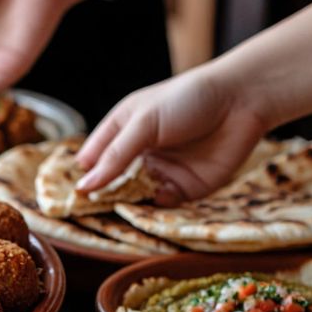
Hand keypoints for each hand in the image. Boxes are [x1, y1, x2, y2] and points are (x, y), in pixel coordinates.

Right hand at [74, 67, 268, 202]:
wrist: (242, 100)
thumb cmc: (187, 99)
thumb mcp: (144, 122)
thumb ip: (115, 156)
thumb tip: (84, 186)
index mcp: (121, 132)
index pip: (92, 160)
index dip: (81, 177)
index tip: (69, 197)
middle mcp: (138, 155)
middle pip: (112, 183)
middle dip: (102, 197)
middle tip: (88, 212)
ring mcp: (161, 172)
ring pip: (136, 197)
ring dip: (129, 204)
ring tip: (122, 207)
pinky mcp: (186, 188)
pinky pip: (165, 204)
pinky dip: (158, 206)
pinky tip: (158, 197)